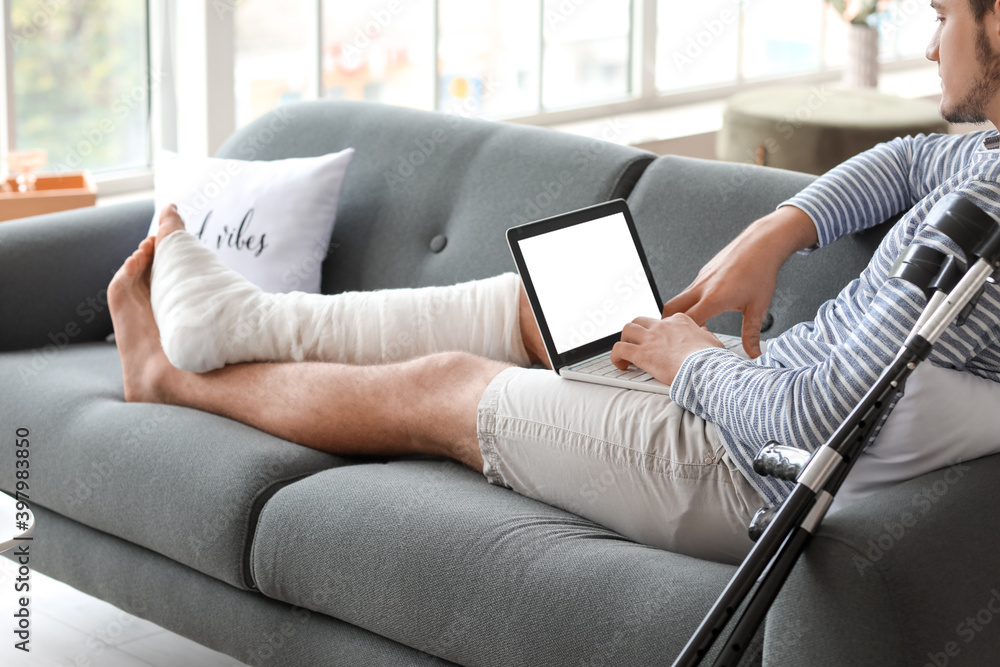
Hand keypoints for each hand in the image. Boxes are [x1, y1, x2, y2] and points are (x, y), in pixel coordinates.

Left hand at [610, 314, 724, 385]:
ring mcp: (651, 338)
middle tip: (638, 344)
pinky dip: (616, 356)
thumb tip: (703, 333)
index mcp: (680, 321)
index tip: (659, 343)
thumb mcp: (713, 341)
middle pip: (641, 321)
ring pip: (627, 330)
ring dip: (625, 340)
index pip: (663, 321)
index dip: (658, 332)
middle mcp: (663, 326)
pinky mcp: (641, 353)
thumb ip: (705, 335)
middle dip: (637, 332)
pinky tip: (621, 365)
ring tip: (627, 353)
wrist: (705, 369)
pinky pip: (619, 349)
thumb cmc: (711, 359)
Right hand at [661, 206, 817, 357]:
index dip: (683, 336)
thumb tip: (753, 353)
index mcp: (713, 299)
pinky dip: (691, 301)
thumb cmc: (760, 272)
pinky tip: (706, 307)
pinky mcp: (704, 272)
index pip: (686, 322)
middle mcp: (702, 287)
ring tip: (693, 325)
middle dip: (667, 324)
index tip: (687, 346)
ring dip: (681, 312)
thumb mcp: (758, 307)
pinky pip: (690, 290)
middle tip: (674, 337)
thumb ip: (751, 333)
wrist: (762, 244)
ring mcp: (701, 278)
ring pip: (680, 298)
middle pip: (671, 308)